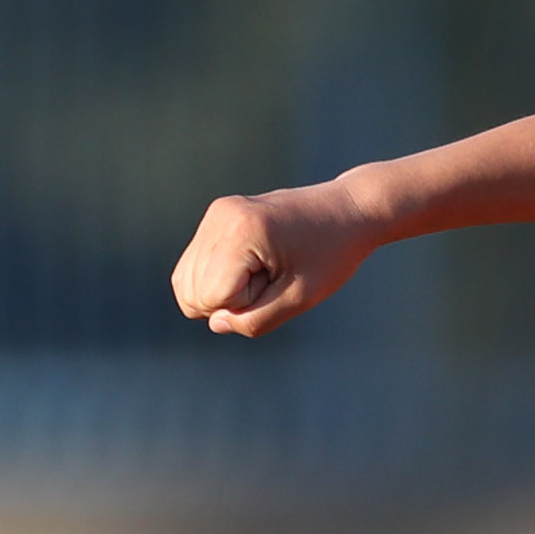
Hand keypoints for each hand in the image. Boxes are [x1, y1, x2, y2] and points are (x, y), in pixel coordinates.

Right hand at [172, 185, 381, 336]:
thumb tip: (216, 323)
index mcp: (241, 231)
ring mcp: (215, 214)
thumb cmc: (331, 254)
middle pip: (192, 292)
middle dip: (232, 299)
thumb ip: (256, 320)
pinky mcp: (216, 217)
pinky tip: (256, 265)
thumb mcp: (301, 298)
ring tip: (267, 269)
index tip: (280, 281)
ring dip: (225, 289)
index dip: (246, 304)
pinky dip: (220, 278)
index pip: (211, 297)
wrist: (347, 210)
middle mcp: (220, 217)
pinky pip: (194, 267)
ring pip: (186, 282)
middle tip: (275, 276)